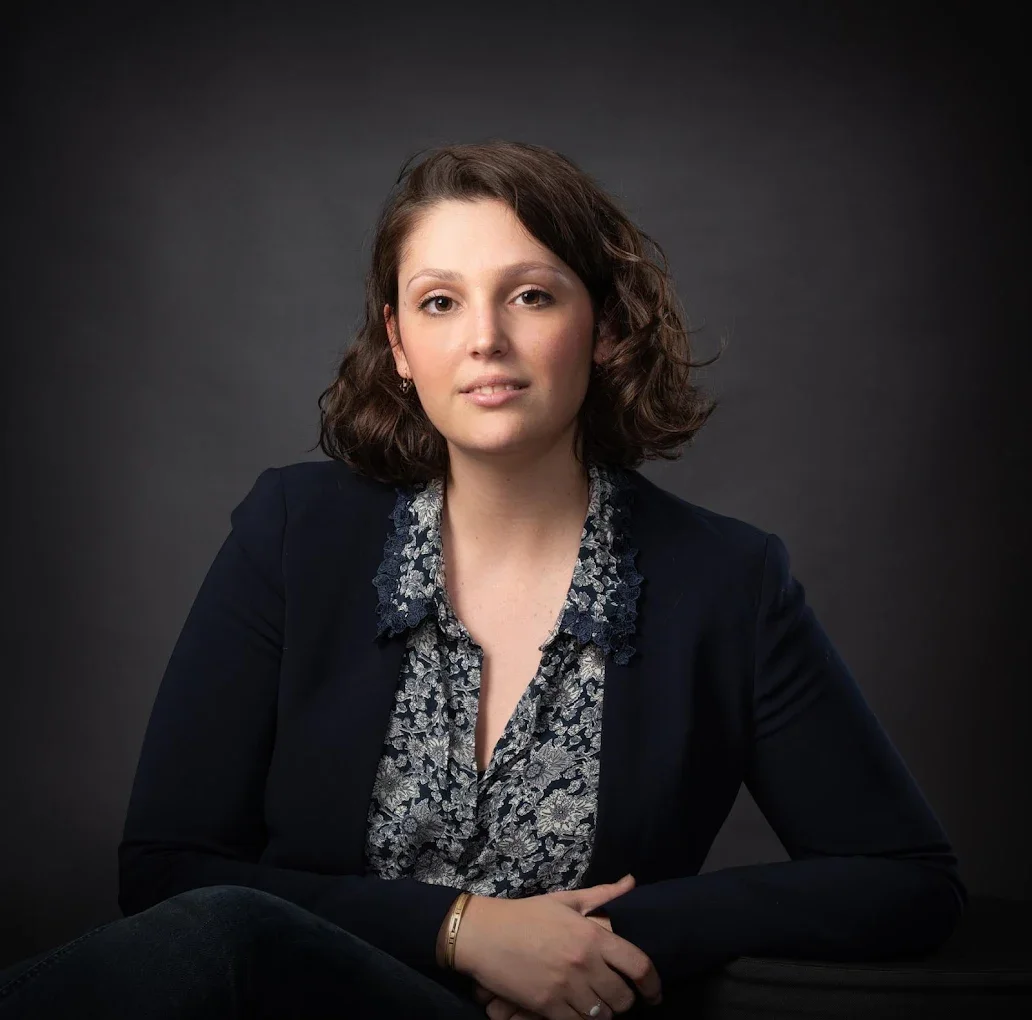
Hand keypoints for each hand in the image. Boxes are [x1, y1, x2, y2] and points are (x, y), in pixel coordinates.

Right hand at [455, 874, 661, 1018]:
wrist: (484, 934)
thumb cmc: (526, 914)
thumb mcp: (565, 900)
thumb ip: (602, 895)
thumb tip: (631, 882)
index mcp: (592, 936)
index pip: (638, 965)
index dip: (654, 983)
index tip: (655, 992)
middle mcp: (584, 964)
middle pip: (624, 997)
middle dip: (626, 1000)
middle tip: (618, 995)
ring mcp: (566, 988)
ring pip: (604, 1015)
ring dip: (605, 1012)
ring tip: (597, 1003)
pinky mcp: (547, 1007)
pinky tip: (579, 1012)